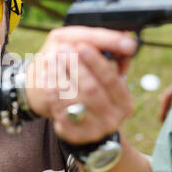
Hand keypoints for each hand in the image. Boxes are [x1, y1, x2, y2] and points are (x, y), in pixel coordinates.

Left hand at [25, 26, 135, 142]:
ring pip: (73, 99)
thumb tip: (124, 35)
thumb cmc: (92, 90)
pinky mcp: (74, 135)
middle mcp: (112, 119)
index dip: (96, 61)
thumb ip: (112, 57)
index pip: (111, 79)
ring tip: (50, 59)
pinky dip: (52, 91)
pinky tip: (46, 77)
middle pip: (92, 89)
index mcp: (124, 102)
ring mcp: (93, 130)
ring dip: (60, 76)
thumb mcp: (104, 75)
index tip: (81, 45)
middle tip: (62, 48)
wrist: (77, 120)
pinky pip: (59, 111)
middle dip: (75, 66)